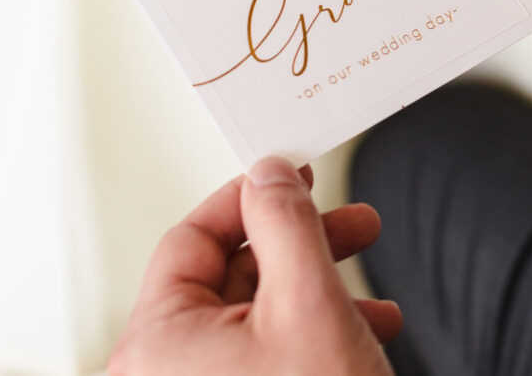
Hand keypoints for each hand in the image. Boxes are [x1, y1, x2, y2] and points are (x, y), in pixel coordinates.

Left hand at [110, 158, 399, 374]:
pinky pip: (270, 353)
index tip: (292, 176)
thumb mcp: (309, 301)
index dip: (250, 197)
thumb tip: (269, 174)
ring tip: (372, 289)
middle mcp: (167, 371)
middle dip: (303, 246)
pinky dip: (318, 332)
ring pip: (260, 315)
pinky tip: (368, 328)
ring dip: (322, 290)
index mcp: (158, 342)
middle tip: (351, 223)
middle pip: (233, 275)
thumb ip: (286, 223)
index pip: (194, 237)